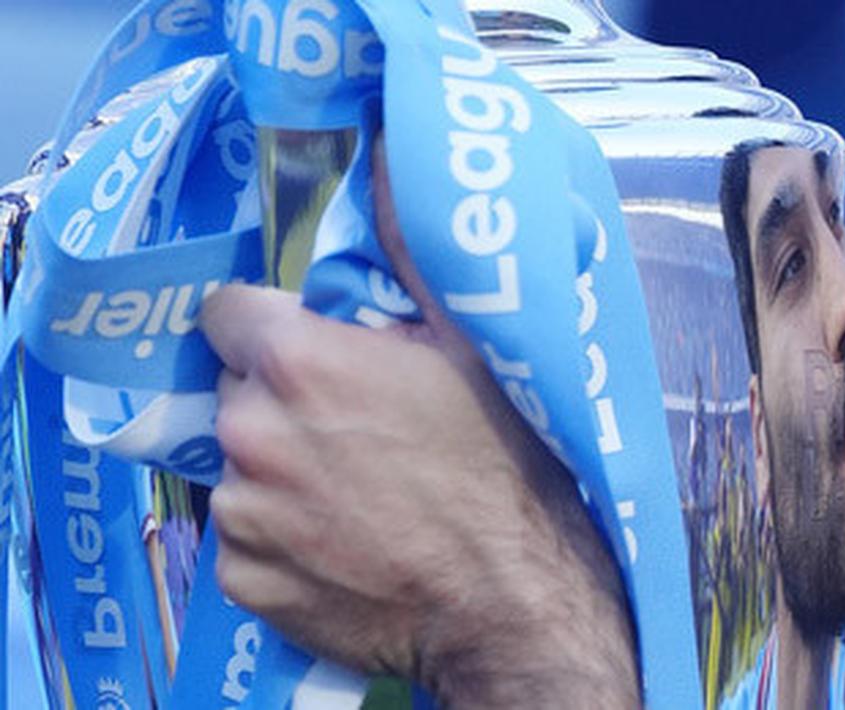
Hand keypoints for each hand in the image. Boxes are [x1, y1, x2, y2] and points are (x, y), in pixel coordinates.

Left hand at [198, 135, 639, 707]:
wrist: (511, 596)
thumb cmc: (501, 465)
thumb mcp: (472, 344)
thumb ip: (410, 248)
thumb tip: (389, 149)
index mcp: (299, 363)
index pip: (226, 311)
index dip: (272, 326)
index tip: (314, 350)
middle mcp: (251, 433)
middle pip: (237, 390)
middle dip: (280, 398)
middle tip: (352, 425)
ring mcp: (243, 513)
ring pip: (240, 466)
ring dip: (280, 469)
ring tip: (354, 490)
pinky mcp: (244, 579)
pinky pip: (245, 537)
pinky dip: (279, 536)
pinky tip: (340, 540)